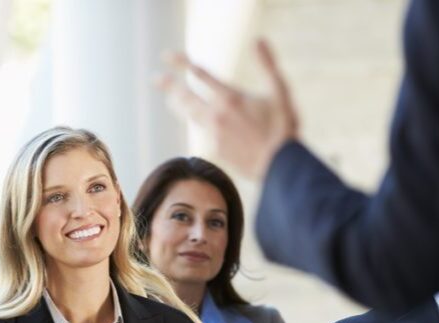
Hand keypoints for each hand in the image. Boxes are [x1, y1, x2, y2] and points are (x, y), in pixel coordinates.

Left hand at [158, 39, 298, 178]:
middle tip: (155, 78)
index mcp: (231, 97)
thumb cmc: (282, 127)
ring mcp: (213, 133)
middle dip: (168, 85)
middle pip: (184, 96)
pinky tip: (196, 120)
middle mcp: (217, 114)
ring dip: (177, 104)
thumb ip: (267, 64)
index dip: (182, 63)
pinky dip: (196, 122)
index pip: (200, 74)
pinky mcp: (214, 149)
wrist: (279, 166)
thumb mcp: (279, 91)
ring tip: (168, 97)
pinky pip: (201, 131)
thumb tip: (258, 40)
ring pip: (188, 115)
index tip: (167, 57)